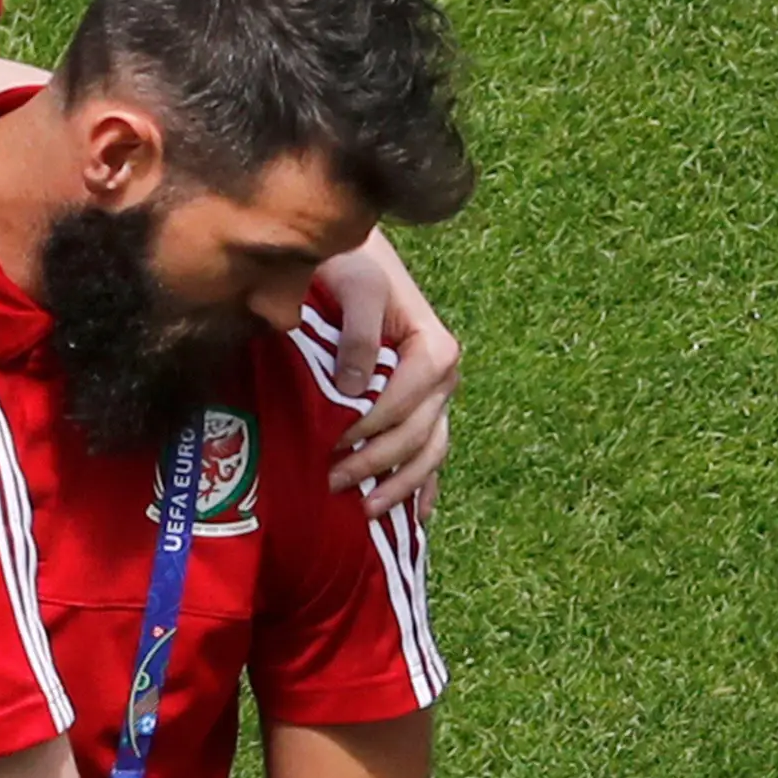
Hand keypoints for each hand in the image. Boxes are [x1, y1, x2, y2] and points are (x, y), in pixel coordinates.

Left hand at [314, 233, 461, 521]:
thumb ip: (358, 334)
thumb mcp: (355, 286)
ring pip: (430, 452)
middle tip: (333, 483)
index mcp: (434, 348)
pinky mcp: (422, 407)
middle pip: (419, 434)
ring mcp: (436, 397)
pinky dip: (422, 485)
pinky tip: (415, 517)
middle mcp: (443, 377)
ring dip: (401, 485)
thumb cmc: (351, 267)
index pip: (408, 400)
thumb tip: (352, 387)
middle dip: (378, 463)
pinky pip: (429, 453)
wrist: (355, 259)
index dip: (375, 425)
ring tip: (367, 510)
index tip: (336, 441)